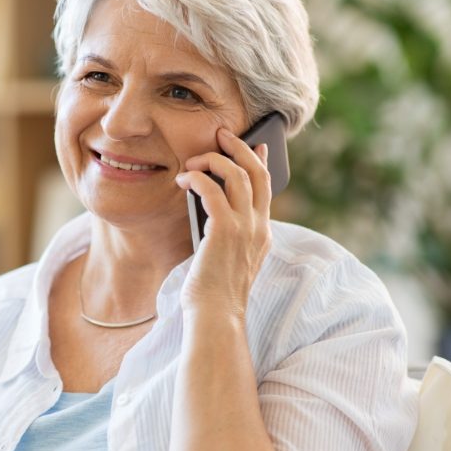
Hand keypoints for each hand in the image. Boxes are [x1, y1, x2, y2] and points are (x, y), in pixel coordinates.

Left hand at [175, 127, 271, 320]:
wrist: (215, 317)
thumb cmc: (214, 292)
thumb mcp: (227, 258)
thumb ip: (227, 233)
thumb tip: (211, 206)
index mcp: (262, 234)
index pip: (267, 188)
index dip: (260, 162)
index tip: (257, 146)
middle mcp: (259, 227)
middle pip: (257, 173)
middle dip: (240, 147)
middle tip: (221, 134)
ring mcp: (245, 228)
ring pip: (237, 175)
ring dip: (213, 160)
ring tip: (194, 161)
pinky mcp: (225, 230)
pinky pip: (212, 190)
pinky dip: (197, 178)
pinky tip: (183, 180)